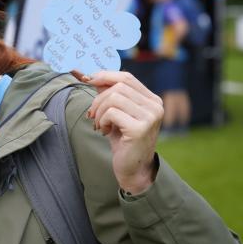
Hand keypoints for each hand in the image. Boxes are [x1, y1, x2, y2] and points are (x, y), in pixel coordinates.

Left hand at [80, 70, 163, 193]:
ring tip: (100, 125)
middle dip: (98, 99)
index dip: (105, 76)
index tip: (87, 80)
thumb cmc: (123, 140)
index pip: (126, 77)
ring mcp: (150, 116)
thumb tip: (88, 74)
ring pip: (114, 97)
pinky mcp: (140, 128)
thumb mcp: (116, 112)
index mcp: (152, 99)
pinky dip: (102, 120)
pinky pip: (112, 112)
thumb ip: (107, 93)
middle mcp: (155, 105)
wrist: (132, 169)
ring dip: (99, 111)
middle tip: (92, 115)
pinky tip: (105, 131)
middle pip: (118, 86)